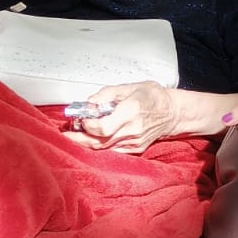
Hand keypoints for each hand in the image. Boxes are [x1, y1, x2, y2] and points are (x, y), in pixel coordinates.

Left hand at [64, 82, 178, 153]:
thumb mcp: (129, 87)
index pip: (102, 127)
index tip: (81, 119)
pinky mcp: (136, 149)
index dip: (87, 126)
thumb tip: (89, 103)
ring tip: (73, 135)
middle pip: (99, 141)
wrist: (172, 112)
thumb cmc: (152, 97)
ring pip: (103, 148)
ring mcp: (134, 142)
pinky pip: (112, 150)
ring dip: (86, 143)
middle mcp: (133, 129)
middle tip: (65, 134)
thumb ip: (107, 94)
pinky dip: (99, 146)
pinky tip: (90, 140)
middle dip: (79, 138)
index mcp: (131, 111)